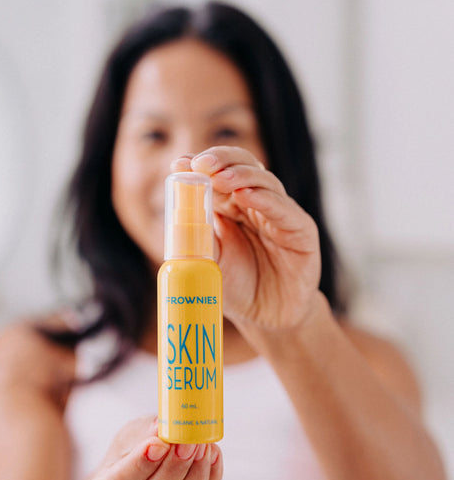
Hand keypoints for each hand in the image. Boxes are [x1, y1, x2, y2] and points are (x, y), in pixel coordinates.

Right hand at [84, 416, 221, 479]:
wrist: (139, 471)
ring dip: (195, 476)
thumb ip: (143, 433)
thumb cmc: (129, 451)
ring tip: (202, 446)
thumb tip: (162, 426)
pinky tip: (213, 453)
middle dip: (173, 469)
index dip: (140, 465)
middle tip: (187, 442)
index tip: (158, 443)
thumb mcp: (128, 436)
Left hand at [171, 146, 320, 329]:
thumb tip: (179, 202)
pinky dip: (265, 200)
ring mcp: (280, 215)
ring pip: (265, 183)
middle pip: (243, 168)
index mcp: (233, 207)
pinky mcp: (301, 231)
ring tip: (220, 178)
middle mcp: (257, 205)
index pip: (219, 174)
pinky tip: (246, 195)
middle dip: (221, 161)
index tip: (181, 164)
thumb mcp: (210, 259)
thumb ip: (198, 233)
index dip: (202, 166)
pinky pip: (284, 210)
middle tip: (201, 164)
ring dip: (241, 176)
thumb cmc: (237, 287)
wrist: (266, 318)